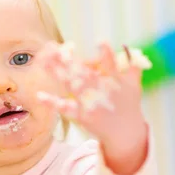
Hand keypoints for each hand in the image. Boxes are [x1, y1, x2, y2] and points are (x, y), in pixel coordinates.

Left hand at [39, 42, 148, 174]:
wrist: (125, 133)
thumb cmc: (128, 106)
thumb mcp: (134, 85)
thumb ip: (132, 66)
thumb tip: (129, 49)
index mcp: (114, 81)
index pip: (111, 64)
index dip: (106, 53)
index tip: (100, 40)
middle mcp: (101, 92)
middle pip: (83, 73)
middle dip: (71, 61)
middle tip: (58, 48)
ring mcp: (90, 104)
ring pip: (72, 86)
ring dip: (58, 73)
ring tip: (44, 61)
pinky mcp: (82, 116)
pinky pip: (65, 108)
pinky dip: (52, 102)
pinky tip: (39, 95)